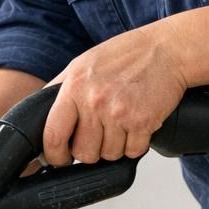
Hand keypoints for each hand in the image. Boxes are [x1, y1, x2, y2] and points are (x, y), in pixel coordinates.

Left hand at [44, 22, 187, 166]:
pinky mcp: (143, 123)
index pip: (53, 134)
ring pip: (108, 155)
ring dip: (114, 147)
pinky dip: (134, 144)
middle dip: (89, 151)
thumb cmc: (126, 55)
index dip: (54, 155)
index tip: (59, 158)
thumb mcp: (83, 65)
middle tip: (98, 136)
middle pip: (83, 153)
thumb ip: (61, 90)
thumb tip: (41, 116)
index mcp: (74, 87)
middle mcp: (95, 101)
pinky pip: (132, 152)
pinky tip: (136, 125)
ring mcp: (120, 114)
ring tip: (119, 124)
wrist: (167, 50)